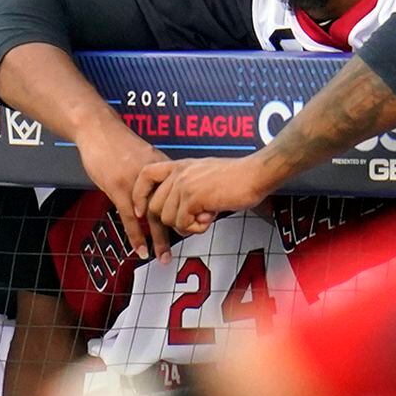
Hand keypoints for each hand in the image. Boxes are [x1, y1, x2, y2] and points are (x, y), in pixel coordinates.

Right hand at [72, 119, 175, 259]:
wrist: (99, 129)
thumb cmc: (118, 141)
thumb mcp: (144, 154)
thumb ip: (154, 173)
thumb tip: (164, 189)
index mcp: (162, 167)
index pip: (181, 194)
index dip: (189, 210)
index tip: (196, 224)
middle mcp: (152, 177)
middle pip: (171, 207)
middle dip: (180, 228)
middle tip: (187, 244)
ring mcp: (135, 184)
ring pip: (152, 216)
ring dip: (159, 239)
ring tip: (163, 256)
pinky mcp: (118, 189)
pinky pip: (130, 218)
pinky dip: (136, 235)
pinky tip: (141, 248)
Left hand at [140, 153, 274, 238]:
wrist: (255, 174)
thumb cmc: (238, 178)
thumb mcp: (206, 176)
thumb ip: (189, 188)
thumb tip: (181, 212)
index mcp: (180, 166)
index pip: (146, 176)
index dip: (140, 196)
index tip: (140, 211)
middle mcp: (178, 174)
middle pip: (155, 207)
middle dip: (169, 225)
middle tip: (189, 229)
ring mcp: (184, 185)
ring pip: (168, 219)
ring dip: (186, 226)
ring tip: (205, 218)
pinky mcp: (193, 198)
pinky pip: (182, 224)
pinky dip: (196, 228)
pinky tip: (210, 218)